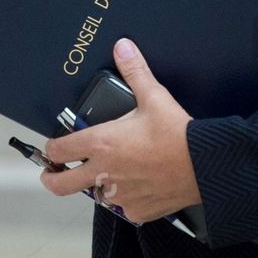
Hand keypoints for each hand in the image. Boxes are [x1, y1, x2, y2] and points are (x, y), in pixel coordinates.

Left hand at [40, 38, 201, 224]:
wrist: (205, 165)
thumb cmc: (178, 134)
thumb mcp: (154, 97)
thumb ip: (134, 72)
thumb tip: (122, 47)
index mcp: (101, 143)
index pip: (58, 150)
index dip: (51, 148)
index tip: (54, 146)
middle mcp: (104, 173)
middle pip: (60, 184)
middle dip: (52, 178)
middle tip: (52, 173)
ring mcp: (120, 196)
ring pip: (95, 195)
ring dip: (98, 185)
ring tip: (111, 172)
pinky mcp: (137, 211)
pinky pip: (123, 209)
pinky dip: (126, 199)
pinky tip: (138, 185)